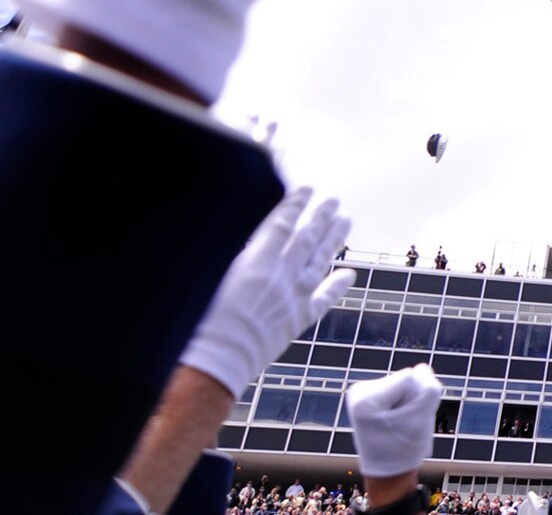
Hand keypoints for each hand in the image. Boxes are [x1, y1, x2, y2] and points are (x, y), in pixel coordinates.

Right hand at [180, 186, 355, 395]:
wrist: (210, 366)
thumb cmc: (196, 322)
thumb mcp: (207, 276)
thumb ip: (231, 254)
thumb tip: (243, 235)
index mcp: (256, 262)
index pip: (282, 224)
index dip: (296, 205)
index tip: (308, 189)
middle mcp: (281, 277)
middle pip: (307, 239)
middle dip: (321, 217)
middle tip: (333, 201)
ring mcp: (293, 299)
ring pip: (320, 262)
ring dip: (334, 240)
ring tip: (345, 220)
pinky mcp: (297, 322)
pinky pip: (323, 300)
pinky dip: (337, 286)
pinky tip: (350, 274)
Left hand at [348, 364, 441, 477]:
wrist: (387, 472)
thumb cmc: (403, 448)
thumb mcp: (423, 418)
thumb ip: (429, 387)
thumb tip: (422, 368)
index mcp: (365, 398)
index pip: (408, 377)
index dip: (415, 399)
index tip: (405, 422)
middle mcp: (358, 391)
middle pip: (404, 379)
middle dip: (411, 400)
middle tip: (401, 425)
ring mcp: (360, 393)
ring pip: (402, 383)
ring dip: (407, 403)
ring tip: (397, 425)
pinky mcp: (367, 396)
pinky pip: (397, 388)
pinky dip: (401, 404)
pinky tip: (393, 421)